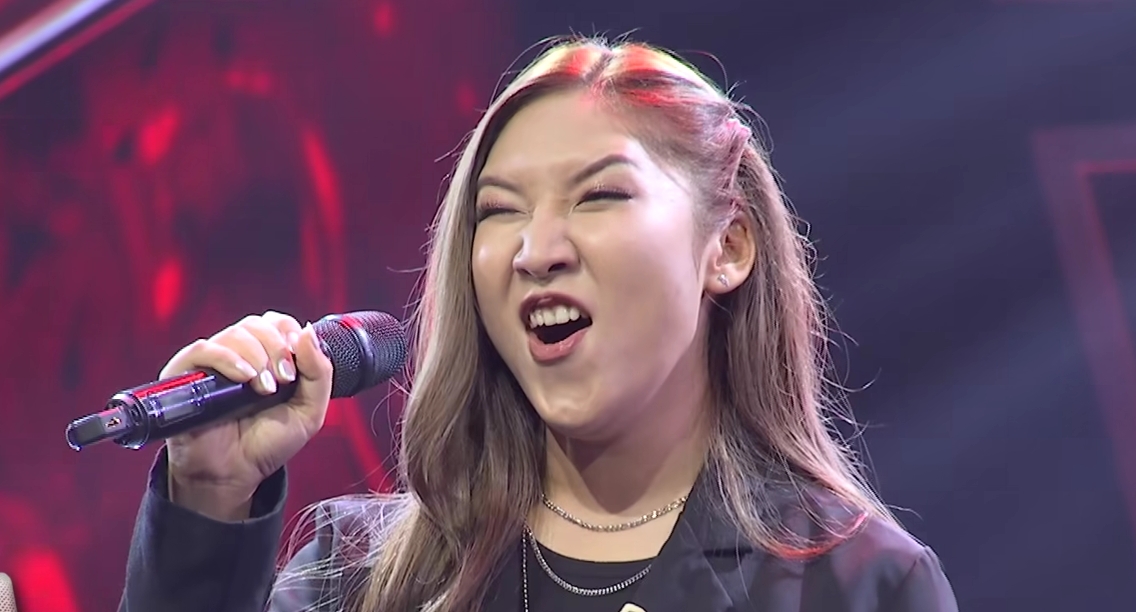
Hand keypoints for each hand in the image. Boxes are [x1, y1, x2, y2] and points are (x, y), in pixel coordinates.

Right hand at [160, 311, 332, 519]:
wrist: (234, 475)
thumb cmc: (266, 444)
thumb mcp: (308, 412)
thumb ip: (319, 373)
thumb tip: (308, 332)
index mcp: (266, 357)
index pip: (278, 323)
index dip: (290, 337)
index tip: (296, 370)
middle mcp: (238, 354)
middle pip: (258, 324)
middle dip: (277, 348)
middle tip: (283, 380)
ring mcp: (211, 363)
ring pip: (235, 333)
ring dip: (257, 356)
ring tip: (263, 389)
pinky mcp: (185, 374)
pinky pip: (203, 349)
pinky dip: (228, 358)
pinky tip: (244, 378)